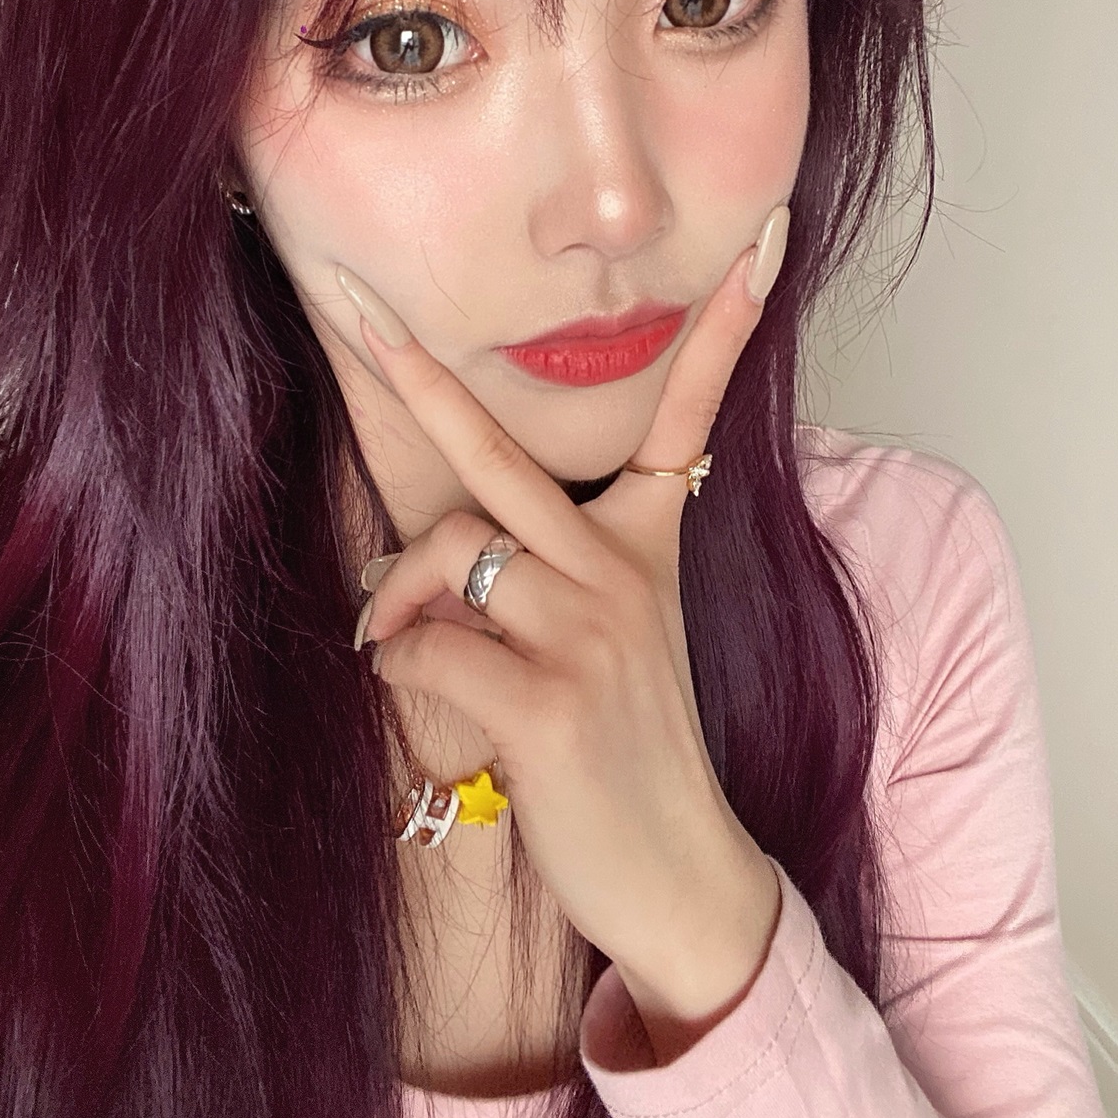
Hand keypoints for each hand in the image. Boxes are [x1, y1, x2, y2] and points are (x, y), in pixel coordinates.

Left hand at [335, 209, 787, 1045]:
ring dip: (394, 596)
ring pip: (445, 554)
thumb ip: (524, 578)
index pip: (691, 416)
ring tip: (391, 633)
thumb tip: (397, 560)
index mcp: (650, 544)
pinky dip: (399, 667)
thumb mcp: (605, 640)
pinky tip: (419, 696)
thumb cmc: (623, 748)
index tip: (763, 242)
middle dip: (421, 379)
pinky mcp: (548, 703)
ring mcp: (591, 633)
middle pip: (503, 458)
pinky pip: (425, 648)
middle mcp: (624, 572)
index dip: (724, 329)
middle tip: (355, 308)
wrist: (681, 875)